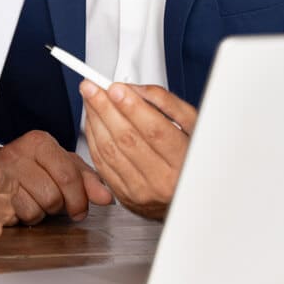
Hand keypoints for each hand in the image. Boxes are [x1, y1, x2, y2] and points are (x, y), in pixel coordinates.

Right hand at [0, 130, 111, 223]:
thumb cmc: (33, 168)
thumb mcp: (64, 167)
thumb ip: (88, 180)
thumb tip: (107, 198)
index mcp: (39, 141)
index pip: (68, 176)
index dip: (79, 199)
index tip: (80, 209)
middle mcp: (17, 152)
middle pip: (53, 196)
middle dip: (59, 207)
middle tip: (55, 203)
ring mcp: (0, 173)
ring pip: (35, 209)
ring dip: (41, 212)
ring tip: (36, 201)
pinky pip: (17, 216)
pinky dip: (23, 217)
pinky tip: (22, 205)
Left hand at [80, 81, 197, 219]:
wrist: (187, 196)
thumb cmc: (190, 159)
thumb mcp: (193, 127)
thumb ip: (168, 104)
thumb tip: (136, 90)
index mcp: (183, 162)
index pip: (154, 130)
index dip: (132, 107)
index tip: (115, 88)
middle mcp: (162, 180)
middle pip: (127, 139)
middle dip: (105, 108)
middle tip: (92, 87)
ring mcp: (141, 191)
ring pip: (110, 150)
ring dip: (95, 120)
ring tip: (90, 98)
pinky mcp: (124, 196)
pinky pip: (101, 163)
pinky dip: (93, 138)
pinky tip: (92, 121)